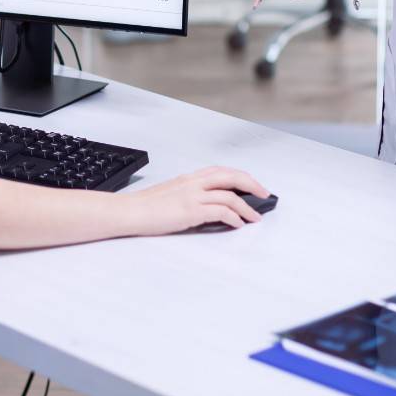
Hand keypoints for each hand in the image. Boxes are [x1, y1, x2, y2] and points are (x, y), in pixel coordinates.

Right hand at [123, 167, 269, 234]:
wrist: (129, 211)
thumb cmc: (145, 206)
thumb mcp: (171, 193)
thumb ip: (189, 194)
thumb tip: (206, 204)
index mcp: (189, 178)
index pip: (222, 171)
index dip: (241, 176)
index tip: (253, 185)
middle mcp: (193, 183)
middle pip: (231, 177)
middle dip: (252, 185)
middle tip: (265, 195)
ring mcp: (193, 196)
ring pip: (230, 195)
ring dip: (247, 207)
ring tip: (255, 216)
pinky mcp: (191, 211)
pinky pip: (221, 212)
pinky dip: (234, 217)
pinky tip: (238, 224)